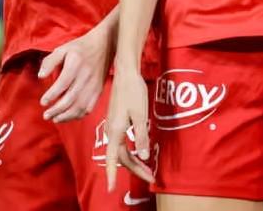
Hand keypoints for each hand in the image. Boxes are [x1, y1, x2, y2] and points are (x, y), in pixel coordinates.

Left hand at [37, 19, 115, 121]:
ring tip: (55, 119)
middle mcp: (86, 76)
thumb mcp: (62, 49)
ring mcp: (94, 86)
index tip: (43, 102)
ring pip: (80, 106)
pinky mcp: (99, 91)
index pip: (63, 83)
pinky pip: (89, 107)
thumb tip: (40, 76)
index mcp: (75, 64)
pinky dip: (78, 115)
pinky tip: (68, 117)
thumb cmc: (80, 48)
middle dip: (57, 110)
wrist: (104, 46)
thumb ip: (50, 61)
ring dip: (67, 116)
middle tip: (46, 115)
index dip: (52, 95)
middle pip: (71, 98)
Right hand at [104, 67, 154, 189]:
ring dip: (134, 162)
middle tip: (151, 178)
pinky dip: (132, 152)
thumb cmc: (133, 92)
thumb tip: (143, 155)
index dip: (112, 174)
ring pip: (122, 150)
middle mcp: (112, 130)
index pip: (114, 158)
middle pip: (121, 157)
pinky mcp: (117, 121)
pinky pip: (123, 143)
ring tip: (148, 170)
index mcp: (116, 130)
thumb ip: (142, 136)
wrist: (126, 73)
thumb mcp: (140, 115)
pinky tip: (140, 153)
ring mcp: (113, 126)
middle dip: (135, 169)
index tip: (111, 189)